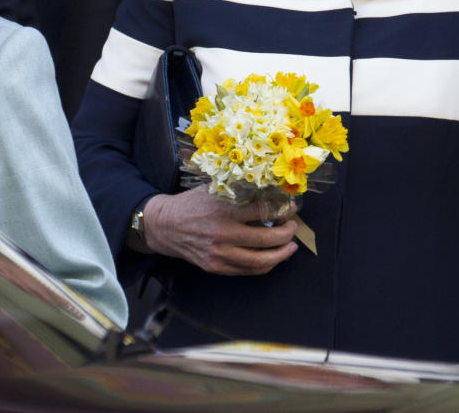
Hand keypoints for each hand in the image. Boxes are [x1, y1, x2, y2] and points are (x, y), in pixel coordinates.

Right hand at [142, 188, 298, 275]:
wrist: (165, 226)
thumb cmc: (193, 203)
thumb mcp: (215, 189)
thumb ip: (241, 191)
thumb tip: (272, 191)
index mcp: (224, 210)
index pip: (263, 211)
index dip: (283, 209)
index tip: (292, 206)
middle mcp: (223, 234)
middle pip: (265, 239)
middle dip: (286, 234)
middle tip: (293, 227)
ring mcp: (219, 254)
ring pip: (259, 261)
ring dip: (281, 254)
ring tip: (291, 247)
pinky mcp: (215, 267)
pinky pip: (246, 271)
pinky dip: (264, 266)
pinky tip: (273, 257)